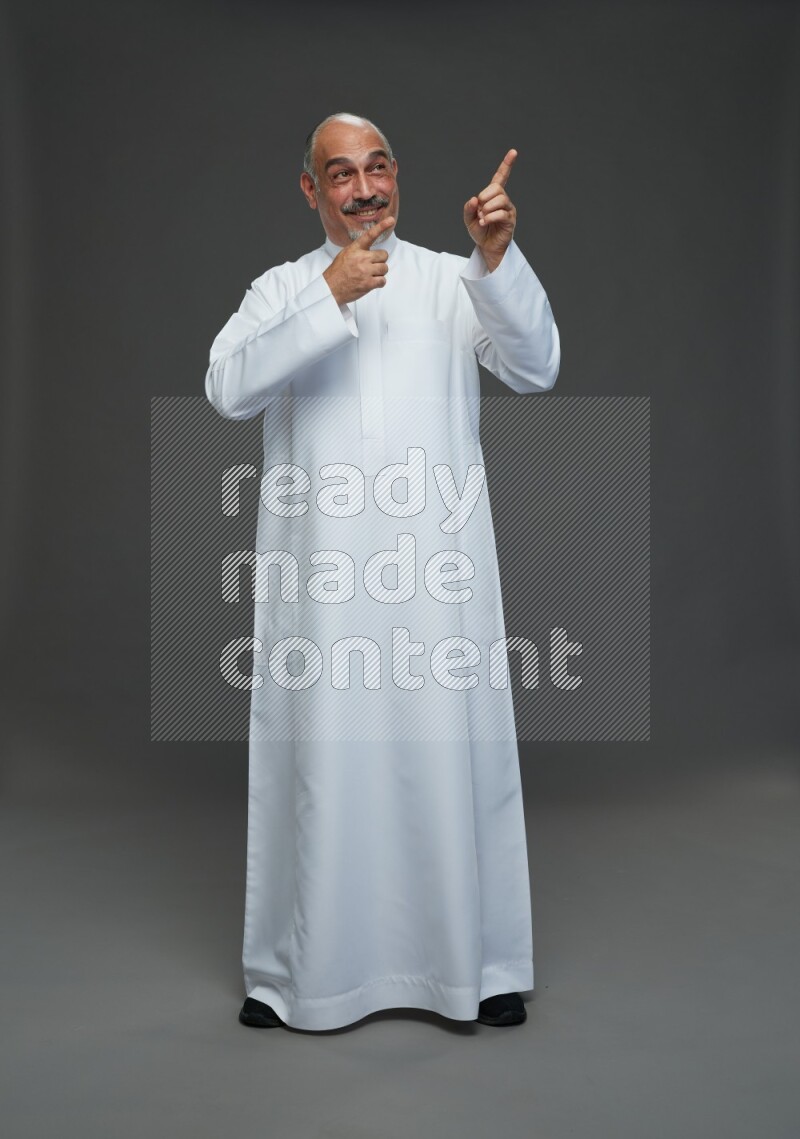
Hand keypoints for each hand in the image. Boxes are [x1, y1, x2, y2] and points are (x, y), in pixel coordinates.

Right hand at [323, 216, 395, 304]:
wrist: (330, 288)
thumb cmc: (338, 272)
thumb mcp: (345, 254)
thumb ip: (359, 250)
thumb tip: (372, 252)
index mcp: (355, 249)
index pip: (370, 235)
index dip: (381, 226)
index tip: (391, 220)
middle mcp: (361, 258)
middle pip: (384, 255)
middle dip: (380, 261)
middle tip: (371, 266)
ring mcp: (365, 271)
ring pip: (384, 268)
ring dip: (379, 272)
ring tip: (369, 275)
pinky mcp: (368, 283)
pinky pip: (383, 281)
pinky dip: (379, 282)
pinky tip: (370, 283)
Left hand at [463, 149, 517, 271]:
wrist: (486, 247)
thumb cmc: (480, 232)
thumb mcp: (468, 219)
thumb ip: (468, 208)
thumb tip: (474, 199)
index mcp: (493, 196)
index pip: (501, 177)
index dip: (507, 164)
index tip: (514, 152)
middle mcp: (503, 200)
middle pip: (497, 188)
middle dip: (484, 197)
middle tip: (479, 210)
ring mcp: (508, 209)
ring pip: (500, 199)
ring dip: (487, 208)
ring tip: (482, 219)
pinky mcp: (510, 220)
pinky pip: (501, 213)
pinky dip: (489, 217)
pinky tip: (483, 222)